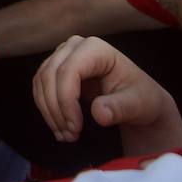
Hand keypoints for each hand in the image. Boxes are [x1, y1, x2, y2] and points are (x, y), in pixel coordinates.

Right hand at [33, 35, 181, 151]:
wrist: (136, 100)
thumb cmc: (140, 98)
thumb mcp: (138, 105)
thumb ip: (120, 108)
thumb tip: (100, 113)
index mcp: (97, 48)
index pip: (69, 71)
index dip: (67, 101)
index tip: (75, 128)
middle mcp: (75, 45)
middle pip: (50, 76)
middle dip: (56, 109)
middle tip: (70, 136)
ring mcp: (63, 55)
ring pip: (41, 82)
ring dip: (49, 112)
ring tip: (66, 135)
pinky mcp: (55, 68)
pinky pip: (40, 88)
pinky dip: (46, 110)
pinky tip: (60, 128)